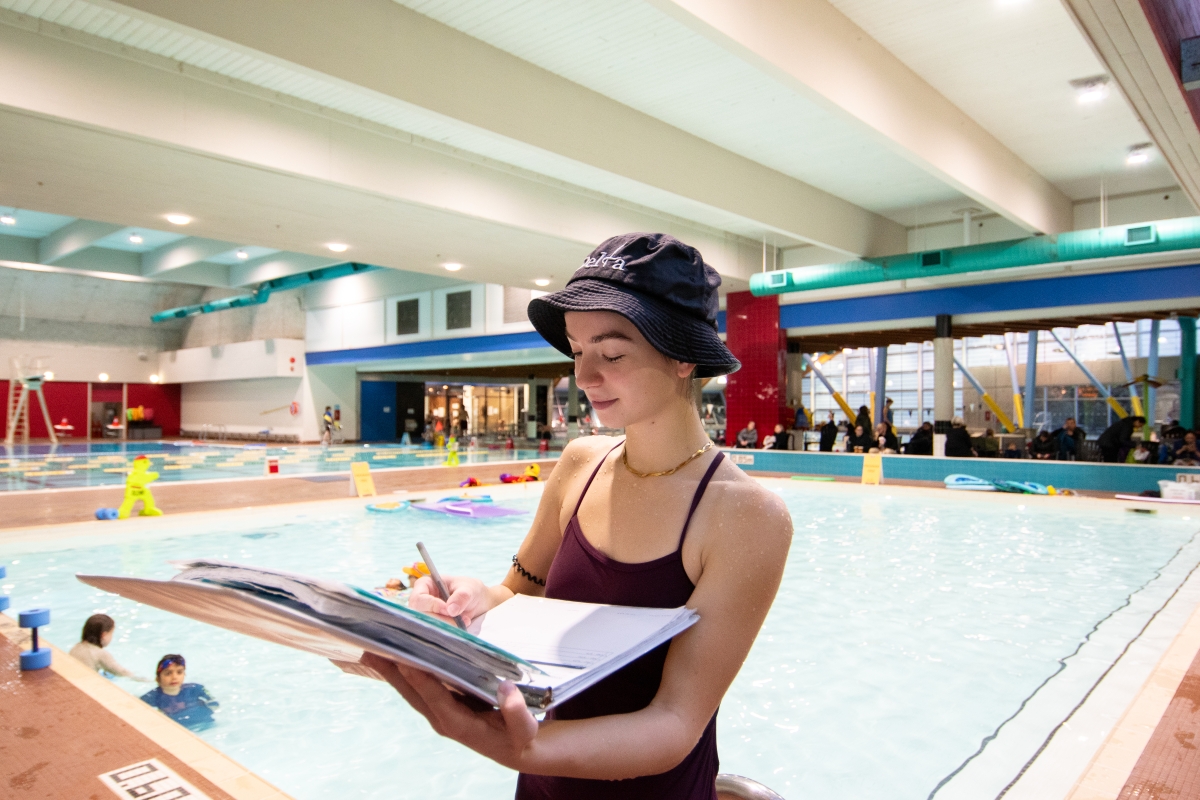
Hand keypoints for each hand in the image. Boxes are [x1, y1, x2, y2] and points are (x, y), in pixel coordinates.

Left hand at [361, 652, 537, 768]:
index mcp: (460, 724)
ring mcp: (440, 713)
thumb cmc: (521, 738)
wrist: (517, 749)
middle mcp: (443, 719)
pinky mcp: (443, 706)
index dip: (418, 679)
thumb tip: (506, 688)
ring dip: (392, 671)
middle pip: (412, 693)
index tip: (402, 659)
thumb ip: (516, 713)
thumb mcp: (525, 729)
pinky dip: (404, 673)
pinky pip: (419, 688)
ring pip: (411, 690)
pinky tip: (395, 657)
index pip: (435, 698)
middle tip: (369, 648)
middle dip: (391, 672)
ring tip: (373, 649)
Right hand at [407, 574, 491, 625]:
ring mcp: (424, 614)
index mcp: (424, 584)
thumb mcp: (469, 589)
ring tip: (464, 621)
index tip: (449, 610)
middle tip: (461, 619)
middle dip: (441, 620)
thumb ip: (461, 596)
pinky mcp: (430, 625)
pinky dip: (448, 632)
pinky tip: (461, 626)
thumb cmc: (469, 590)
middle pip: (421, 615)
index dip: (432, 605)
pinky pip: (434, 633)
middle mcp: (420, 601)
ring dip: (447, 627)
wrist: (475, 602)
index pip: (419, 598)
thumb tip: (451, 610)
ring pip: (427, 626)